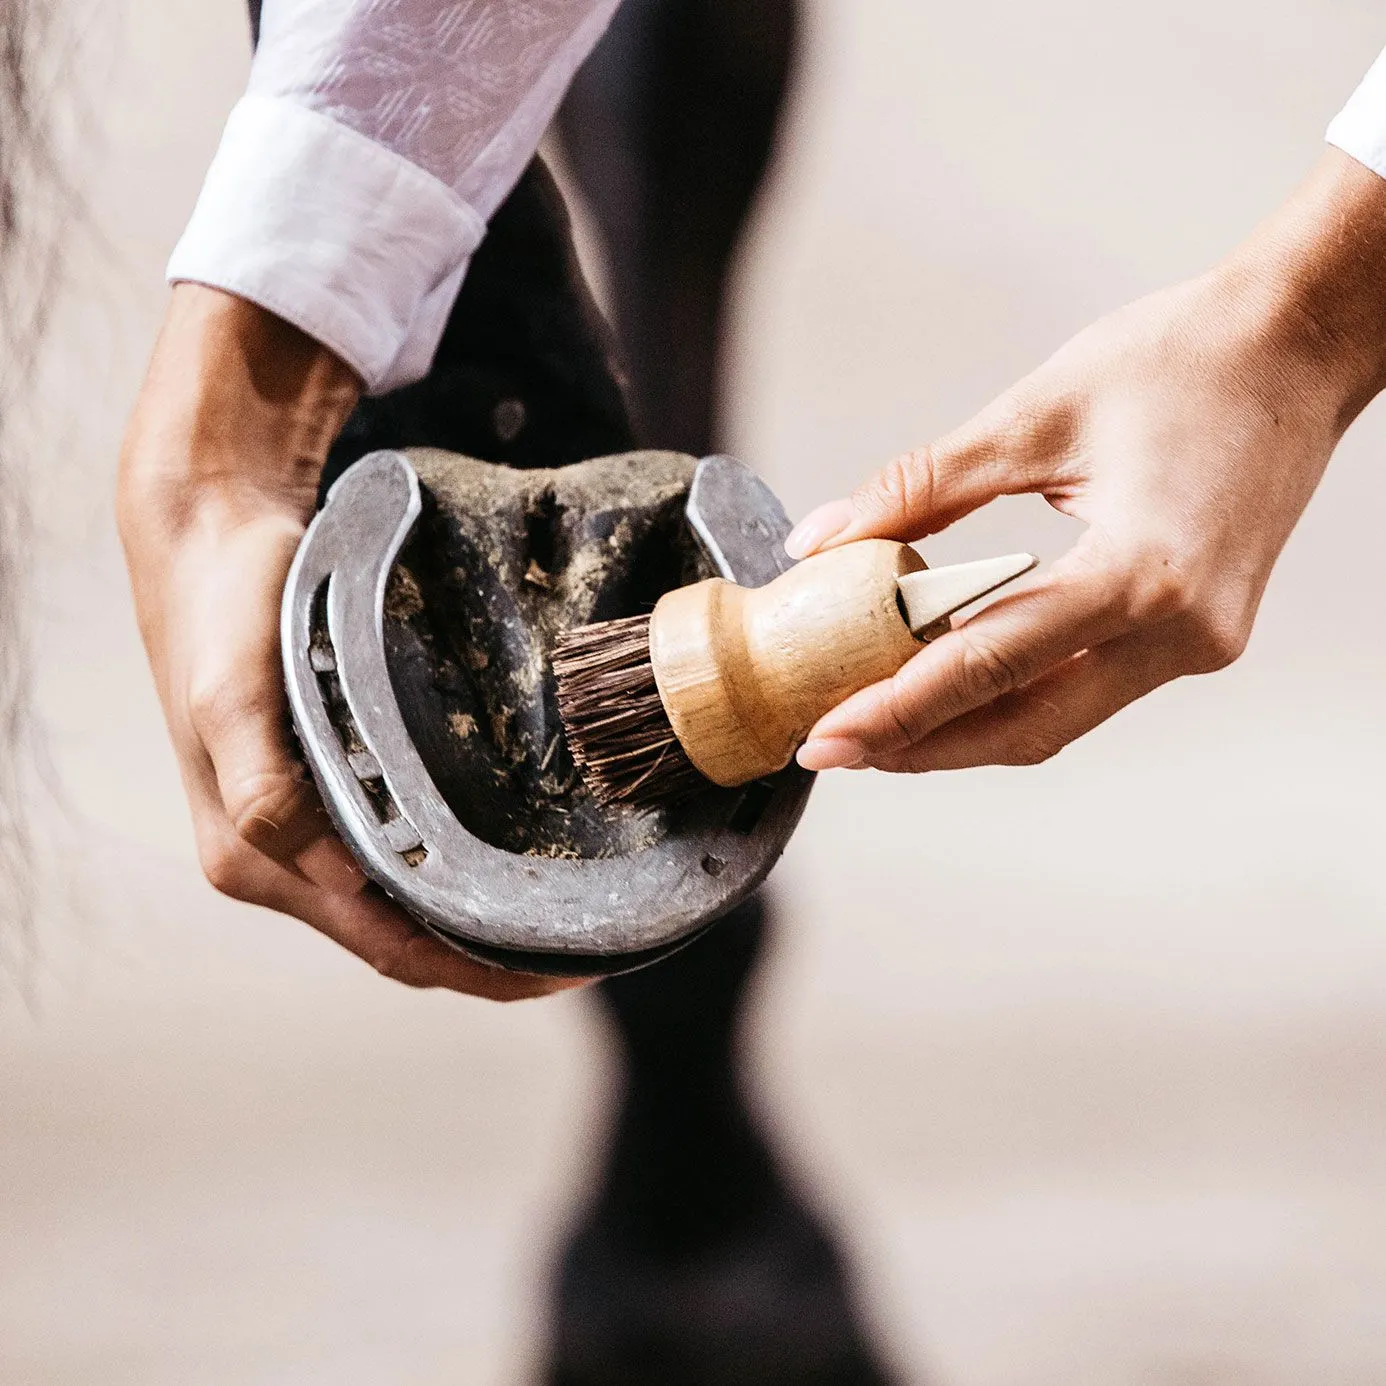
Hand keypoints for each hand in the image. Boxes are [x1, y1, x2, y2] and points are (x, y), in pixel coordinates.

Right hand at [119, 285, 574, 998]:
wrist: (209, 540)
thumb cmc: (222, 612)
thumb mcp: (234, 695)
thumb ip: (265, 788)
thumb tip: (330, 870)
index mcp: (252, 856)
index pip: (385, 946)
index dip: (474, 971)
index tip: (561, 968)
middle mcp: (275, 862)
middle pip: (401, 942)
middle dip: (490, 958)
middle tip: (588, 948)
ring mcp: (298, 833)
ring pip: (401, 909)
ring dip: (475, 924)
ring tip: (562, 917)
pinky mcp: (320, 794)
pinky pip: (395, 860)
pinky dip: (452, 875)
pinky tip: (505, 859)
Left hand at [788, 148, 1385, 774]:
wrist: (1301, 344)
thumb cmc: (1185, 360)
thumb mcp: (1033, 415)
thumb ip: (919, 485)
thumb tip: (823, 538)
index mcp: (1142, 572)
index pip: (991, 665)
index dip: (899, 709)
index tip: (828, 737)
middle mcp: (1181, 629)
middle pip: (1028, 726)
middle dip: (924, 746)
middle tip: (836, 748)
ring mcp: (1199, 642)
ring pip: (1059, 719)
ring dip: (966, 729)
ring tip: (879, 724)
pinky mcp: (1199, 636)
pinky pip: (1091, 688)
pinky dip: (1016, 694)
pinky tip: (953, 684)